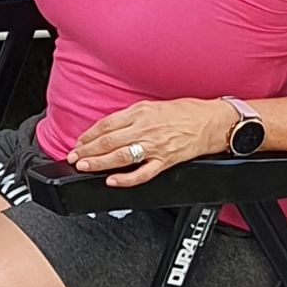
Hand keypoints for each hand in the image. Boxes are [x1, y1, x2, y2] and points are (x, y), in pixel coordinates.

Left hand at [66, 99, 233, 187]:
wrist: (212, 122)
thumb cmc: (187, 112)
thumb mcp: (154, 105)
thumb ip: (132, 116)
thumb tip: (111, 127)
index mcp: (141, 113)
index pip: (107, 125)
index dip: (89, 134)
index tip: (79, 142)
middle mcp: (145, 129)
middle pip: (108, 141)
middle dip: (87, 150)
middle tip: (74, 157)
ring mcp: (155, 147)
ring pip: (120, 156)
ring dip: (99, 163)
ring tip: (84, 166)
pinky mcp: (165, 161)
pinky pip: (142, 173)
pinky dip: (125, 179)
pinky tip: (112, 181)